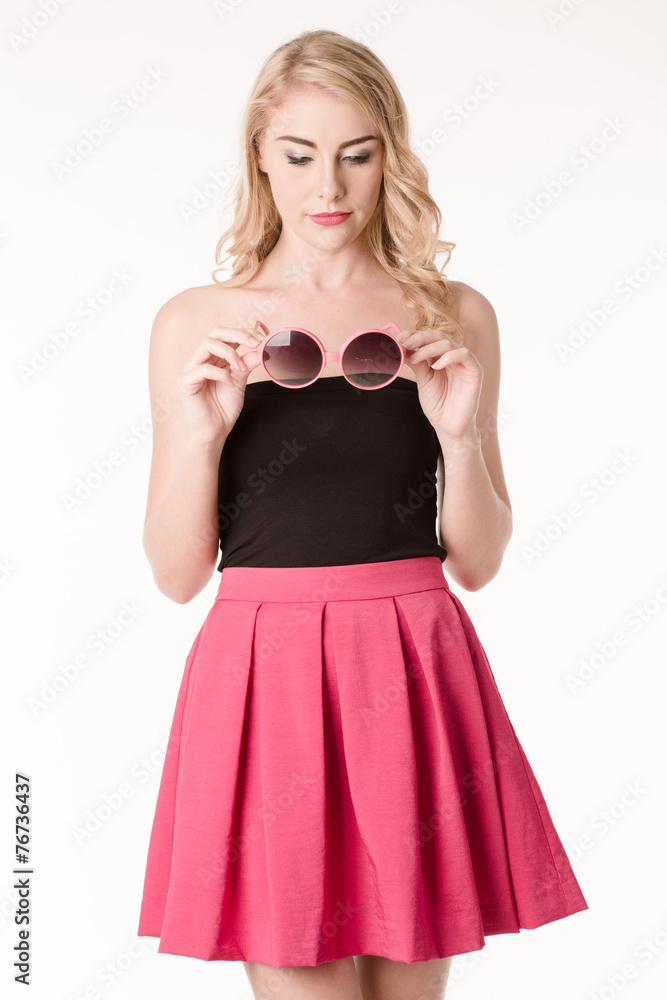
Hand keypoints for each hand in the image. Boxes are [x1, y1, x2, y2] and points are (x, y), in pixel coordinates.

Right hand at [177, 325, 264, 446]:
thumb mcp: (240, 382)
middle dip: (237, 334)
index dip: (244, 332)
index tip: (262, 338)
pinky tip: (231, 384)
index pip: (226, 335)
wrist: (214, 432)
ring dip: (229, 352)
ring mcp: (191, 369)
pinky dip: (221, 374)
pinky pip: (203, 369)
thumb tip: (262, 348)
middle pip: (215, 333)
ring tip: (241, 368)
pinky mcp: (185, 382)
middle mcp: (200, 359)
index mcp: (214, 358)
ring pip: (207, 344)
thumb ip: (247, 364)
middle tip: (255, 342)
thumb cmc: (224, 408)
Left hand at [394, 327, 482, 439]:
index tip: (399, 338)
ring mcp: (464, 362)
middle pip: (438, 336)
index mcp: (440, 356)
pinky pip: (463, 354)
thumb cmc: (437, 403)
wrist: (447, 425)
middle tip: (405, 343)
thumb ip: (417, 363)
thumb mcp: (423, 380)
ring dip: (428, 348)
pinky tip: (436, 366)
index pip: (428, 339)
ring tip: (415, 358)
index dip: (414, 336)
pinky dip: (448, 357)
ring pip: (448, 343)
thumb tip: (403, 347)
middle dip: (419, 338)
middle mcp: (452, 356)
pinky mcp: (474, 370)